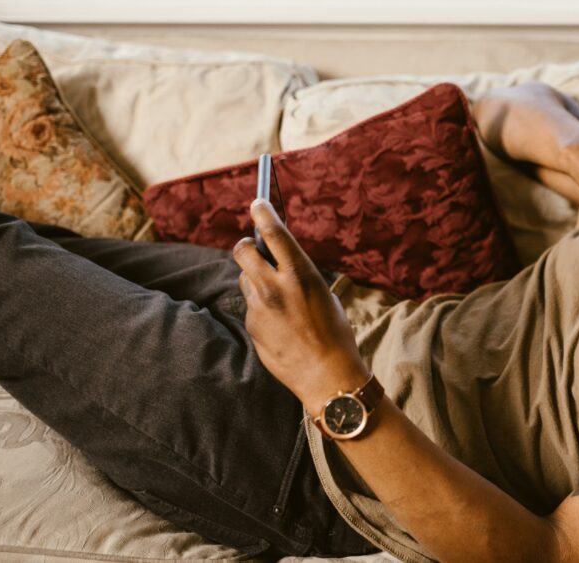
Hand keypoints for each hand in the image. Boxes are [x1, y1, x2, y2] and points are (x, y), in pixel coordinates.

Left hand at [233, 199, 368, 416]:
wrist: (327, 375)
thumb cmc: (335, 333)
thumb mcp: (323, 294)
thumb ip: (298, 277)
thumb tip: (279, 266)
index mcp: (301, 273)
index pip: (274, 232)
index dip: (263, 213)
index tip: (258, 202)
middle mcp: (275, 287)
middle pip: (243, 251)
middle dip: (246, 246)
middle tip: (251, 248)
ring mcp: (259, 307)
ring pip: (245, 280)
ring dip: (255, 280)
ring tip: (277, 296)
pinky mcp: (251, 326)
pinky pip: (251, 307)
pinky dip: (261, 308)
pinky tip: (280, 324)